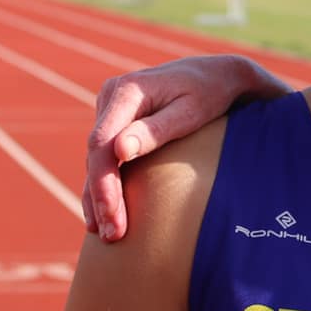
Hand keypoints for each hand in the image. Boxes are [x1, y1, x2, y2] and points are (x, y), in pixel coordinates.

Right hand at [81, 55, 289, 240]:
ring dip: (98, 197)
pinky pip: (103, 157)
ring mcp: (109, 109)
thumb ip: (155, 130)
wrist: (215, 75)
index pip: (102, 144)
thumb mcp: (190, 111)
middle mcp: (110, 97)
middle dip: (101, 198)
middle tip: (111, 235)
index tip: (112, 217)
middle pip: (95, 155)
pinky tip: (103, 215)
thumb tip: (119, 151)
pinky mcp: (115, 122)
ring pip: (95, 160)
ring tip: (106, 234)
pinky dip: (103, 186)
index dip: (104, 184)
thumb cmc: (208, 94)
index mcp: (126, 91)